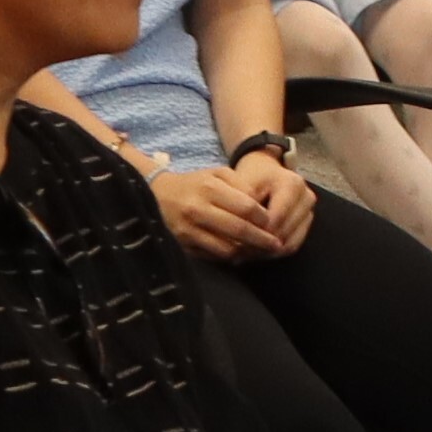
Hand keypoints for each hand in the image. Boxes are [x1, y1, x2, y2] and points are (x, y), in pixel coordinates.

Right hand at [152, 160, 288, 260]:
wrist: (155, 194)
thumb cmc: (195, 184)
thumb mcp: (217, 174)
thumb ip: (241, 185)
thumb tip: (261, 206)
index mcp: (209, 188)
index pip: (246, 207)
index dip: (264, 219)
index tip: (275, 224)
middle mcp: (198, 209)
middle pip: (239, 229)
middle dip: (262, 240)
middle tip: (276, 245)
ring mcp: (189, 230)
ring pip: (227, 247)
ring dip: (247, 252)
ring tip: (260, 252)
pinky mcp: (183, 245)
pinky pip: (212, 256)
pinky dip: (229, 257)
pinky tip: (240, 255)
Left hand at [232, 146, 321, 254]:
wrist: (266, 169)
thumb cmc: (252, 176)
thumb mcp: (243, 185)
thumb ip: (245, 209)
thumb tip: (242, 237)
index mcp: (292, 185)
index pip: (274, 220)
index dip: (255, 234)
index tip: (235, 243)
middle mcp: (307, 197)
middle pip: (284, 234)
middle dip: (260, 247)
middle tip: (238, 255)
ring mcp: (309, 210)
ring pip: (291, 243)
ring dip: (268, 253)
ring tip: (246, 255)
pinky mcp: (307, 221)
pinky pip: (294, 244)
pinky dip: (276, 252)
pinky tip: (258, 252)